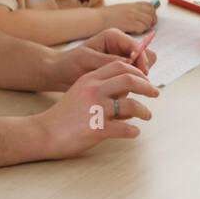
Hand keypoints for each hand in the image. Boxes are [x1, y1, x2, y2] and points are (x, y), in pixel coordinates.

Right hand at [36, 59, 159, 157]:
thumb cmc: (64, 115)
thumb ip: (100, 88)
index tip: (146, 79)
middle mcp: (93, 91)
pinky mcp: (96, 129)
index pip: (120, 66)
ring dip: (144, 110)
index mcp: (89, 79)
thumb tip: (127, 92)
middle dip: (147, 86)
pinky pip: (124, 128)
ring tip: (147, 115)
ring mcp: (95, 109)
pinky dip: (133, 131)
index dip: (137, 71)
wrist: (43, 132)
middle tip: (155, 93)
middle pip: (129, 80)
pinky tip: (134, 132)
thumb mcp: (80, 92)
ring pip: (130, 105)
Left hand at [53, 27, 157, 87]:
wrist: (61, 74)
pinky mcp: (120, 72)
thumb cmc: (71, 63)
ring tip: (122, 90)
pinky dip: (130, 86)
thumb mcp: (88, 60)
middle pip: (146, 56)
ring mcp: (122, 59)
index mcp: (114, 36)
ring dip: (136, 80)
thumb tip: (130, 63)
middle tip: (135, 84)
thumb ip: (110, 60)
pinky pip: (133, 79)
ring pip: (142, 69)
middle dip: (142, 71)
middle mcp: (121, 46)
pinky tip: (118, 94)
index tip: (142, 75)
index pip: (138, 46)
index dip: (142, 60)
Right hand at [102, 0, 157, 35]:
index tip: (149, 19)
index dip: (152, 13)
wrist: (97, 19)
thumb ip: (129, 12)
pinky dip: (140, 31)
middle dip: (152, 21)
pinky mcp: (130, 23)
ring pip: (149, 21)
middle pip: (152, 13)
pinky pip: (143, 27)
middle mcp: (133, 9)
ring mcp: (133, 15)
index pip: (149, 5)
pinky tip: (133, 32)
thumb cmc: (104, 17)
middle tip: (146, 27)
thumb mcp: (119, 10)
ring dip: (146, 27)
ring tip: (137, 31)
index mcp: (131, 5)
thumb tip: (138, 17)